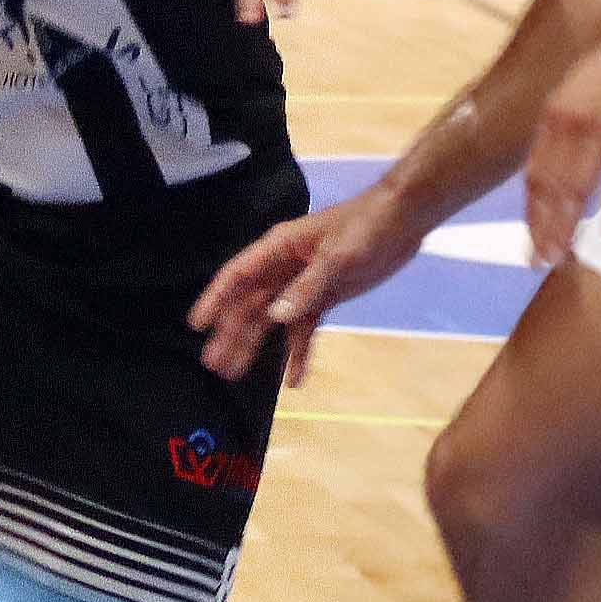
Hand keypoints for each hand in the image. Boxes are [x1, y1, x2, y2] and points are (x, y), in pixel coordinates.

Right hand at [190, 186, 431, 387]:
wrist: (403, 221)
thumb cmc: (367, 227)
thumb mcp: (338, 257)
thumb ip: (307, 287)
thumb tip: (275, 317)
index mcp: (279, 249)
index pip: (237, 276)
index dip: (215, 299)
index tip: (197, 324)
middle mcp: (284, 268)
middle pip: (250, 304)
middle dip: (231, 333)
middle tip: (214, 363)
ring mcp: (303, 285)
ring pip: (271, 320)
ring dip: (255, 346)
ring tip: (236, 374)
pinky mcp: (324, 298)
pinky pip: (304, 329)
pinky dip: (298, 353)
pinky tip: (294, 380)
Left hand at [522, 14, 600, 269]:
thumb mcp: (583, 85)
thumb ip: (573, 117)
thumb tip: (571, 146)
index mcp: (555, 113)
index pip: (535, 173)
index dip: (531, 210)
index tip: (532, 239)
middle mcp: (568, 124)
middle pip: (549, 188)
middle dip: (542, 230)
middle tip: (539, 262)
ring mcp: (599, 128)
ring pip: (576, 188)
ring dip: (567, 226)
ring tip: (564, 258)